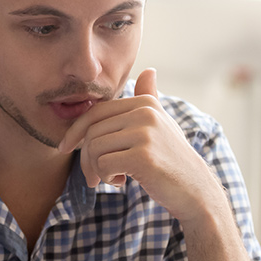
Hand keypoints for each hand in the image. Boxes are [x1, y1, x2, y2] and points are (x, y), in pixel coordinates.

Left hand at [57, 69, 223, 224]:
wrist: (194, 189)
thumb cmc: (171, 158)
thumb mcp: (162, 123)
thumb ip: (150, 98)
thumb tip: (148, 71)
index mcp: (145, 103)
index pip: (95, 113)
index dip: (75, 130)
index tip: (65, 147)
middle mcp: (145, 113)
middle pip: (92, 132)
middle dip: (86, 158)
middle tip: (95, 176)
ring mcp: (144, 133)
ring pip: (94, 149)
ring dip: (96, 170)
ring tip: (113, 177)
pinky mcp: (142, 156)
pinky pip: (102, 164)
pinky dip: (106, 177)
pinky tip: (122, 182)